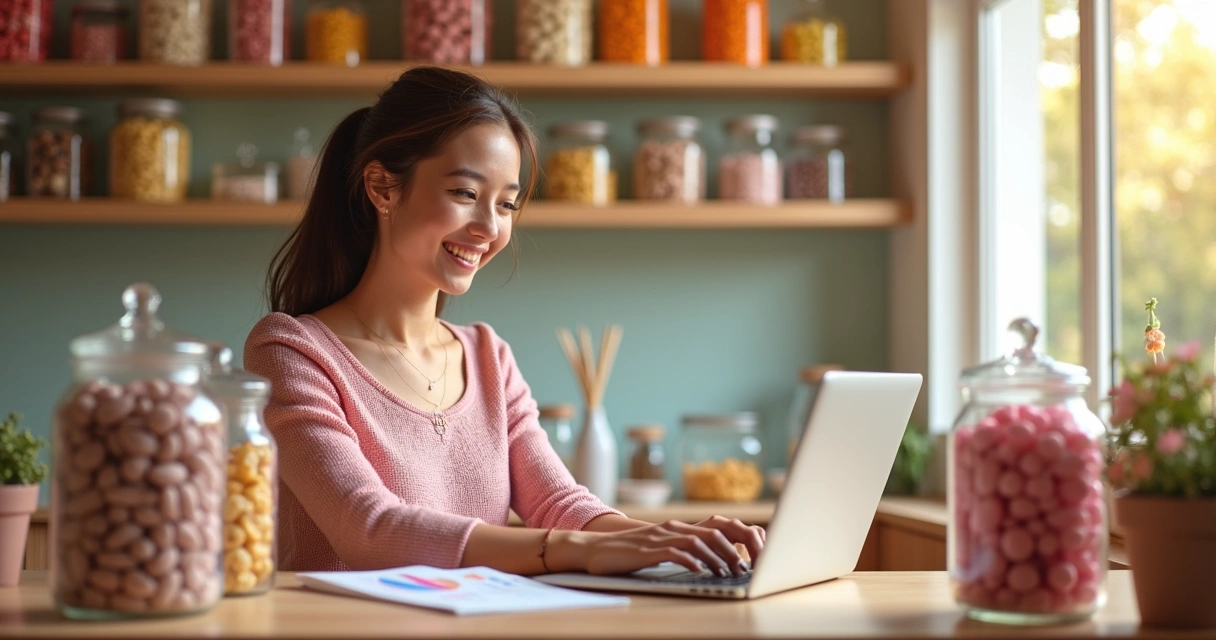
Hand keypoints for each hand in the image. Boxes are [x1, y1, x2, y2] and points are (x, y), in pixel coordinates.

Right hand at [551, 516, 765, 576]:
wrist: (593, 548)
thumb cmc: (628, 552)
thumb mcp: (660, 548)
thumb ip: (682, 550)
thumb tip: (710, 562)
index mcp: (678, 527)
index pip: (717, 525)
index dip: (739, 536)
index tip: (754, 552)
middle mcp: (672, 528)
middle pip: (714, 531)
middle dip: (736, 548)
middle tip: (748, 567)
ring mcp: (660, 537)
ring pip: (699, 541)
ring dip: (718, 557)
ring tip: (730, 572)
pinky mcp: (648, 550)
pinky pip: (675, 553)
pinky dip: (691, 561)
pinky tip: (701, 571)